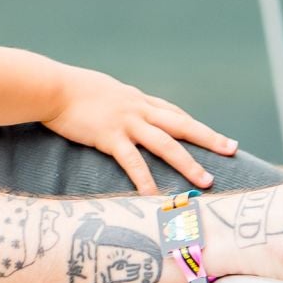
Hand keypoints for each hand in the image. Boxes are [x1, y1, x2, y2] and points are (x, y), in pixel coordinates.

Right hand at [42, 67, 238, 194]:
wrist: (50, 87)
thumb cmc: (68, 89)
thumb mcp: (100, 90)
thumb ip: (113, 101)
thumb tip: (115, 111)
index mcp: (136, 98)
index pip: (173, 113)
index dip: (195, 126)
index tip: (214, 137)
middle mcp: (137, 109)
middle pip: (181, 125)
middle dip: (208, 139)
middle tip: (231, 150)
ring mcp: (126, 122)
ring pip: (166, 144)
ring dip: (188, 163)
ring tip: (206, 181)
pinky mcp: (109, 136)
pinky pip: (133, 161)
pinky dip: (145, 179)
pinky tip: (155, 195)